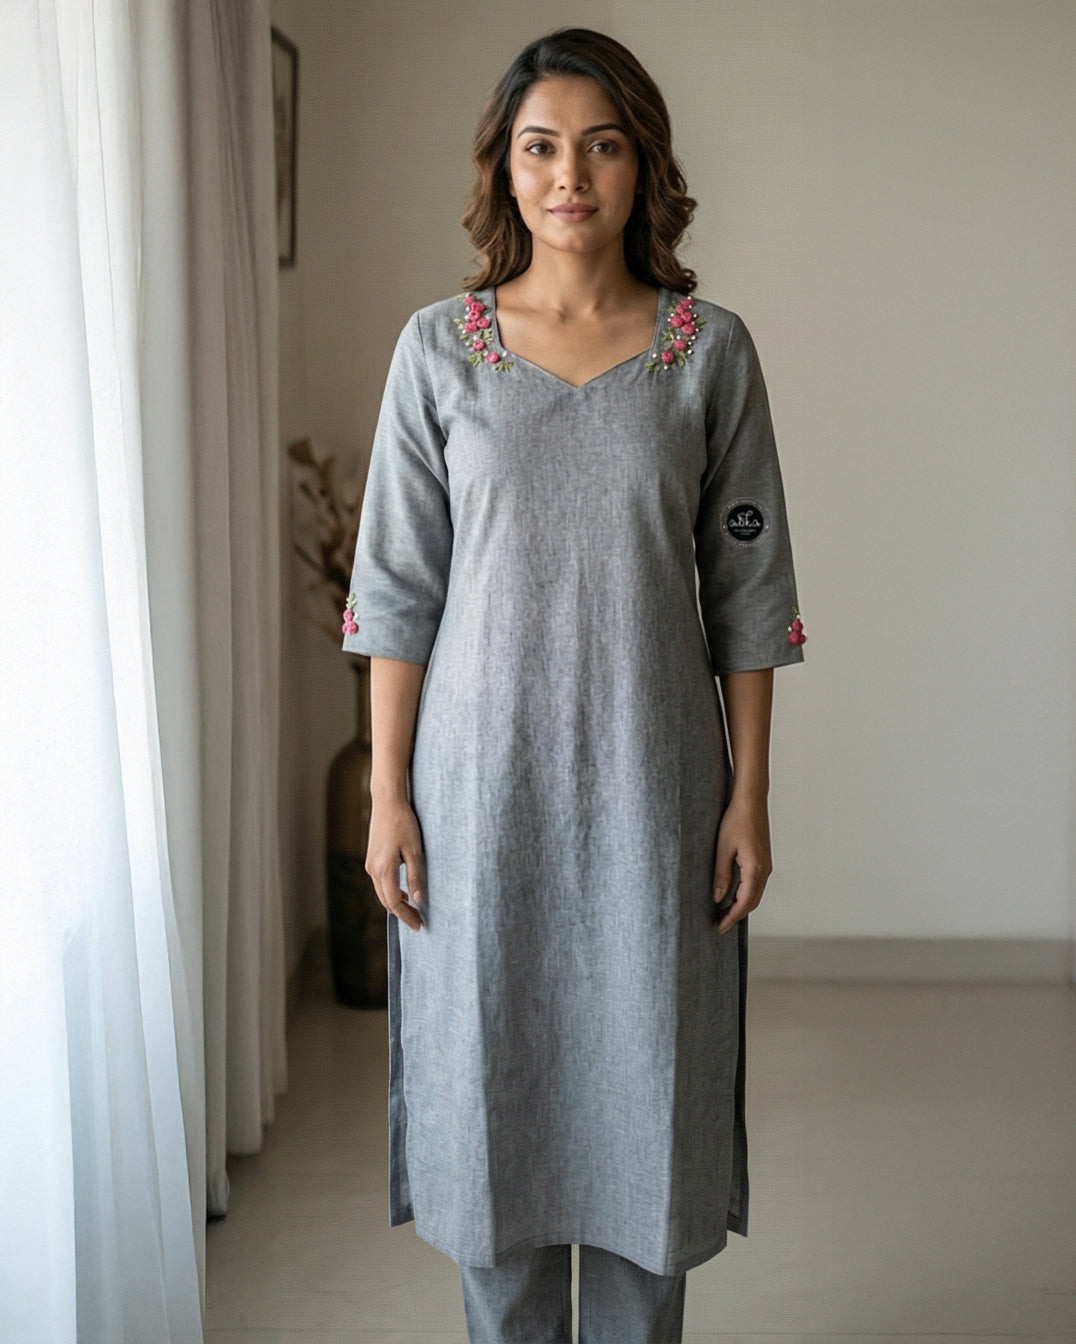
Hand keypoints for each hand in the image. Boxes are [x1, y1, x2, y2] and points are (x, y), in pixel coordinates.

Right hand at [365, 797, 425, 931]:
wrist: (387, 802)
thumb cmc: (403, 823)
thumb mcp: (414, 851)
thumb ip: (416, 877)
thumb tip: (418, 900)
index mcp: (383, 869)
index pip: (394, 902)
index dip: (407, 916)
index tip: (419, 925)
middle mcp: (373, 869)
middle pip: (385, 901)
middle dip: (401, 913)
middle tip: (418, 922)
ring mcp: (370, 864)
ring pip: (381, 892)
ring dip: (396, 903)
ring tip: (412, 910)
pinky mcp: (371, 858)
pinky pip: (380, 882)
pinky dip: (391, 891)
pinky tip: (403, 891)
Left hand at [712, 795, 771, 934]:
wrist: (751, 801)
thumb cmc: (736, 820)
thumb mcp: (723, 848)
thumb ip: (721, 874)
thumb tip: (718, 897)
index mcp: (755, 869)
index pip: (744, 903)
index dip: (732, 917)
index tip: (720, 928)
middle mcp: (764, 870)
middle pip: (752, 902)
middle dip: (736, 915)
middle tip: (719, 925)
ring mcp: (766, 865)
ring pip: (755, 894)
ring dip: (741, 906)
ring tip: (723, 913)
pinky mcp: (763, 860)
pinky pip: (755, 884)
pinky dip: (745, 894)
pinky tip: (732, 895)